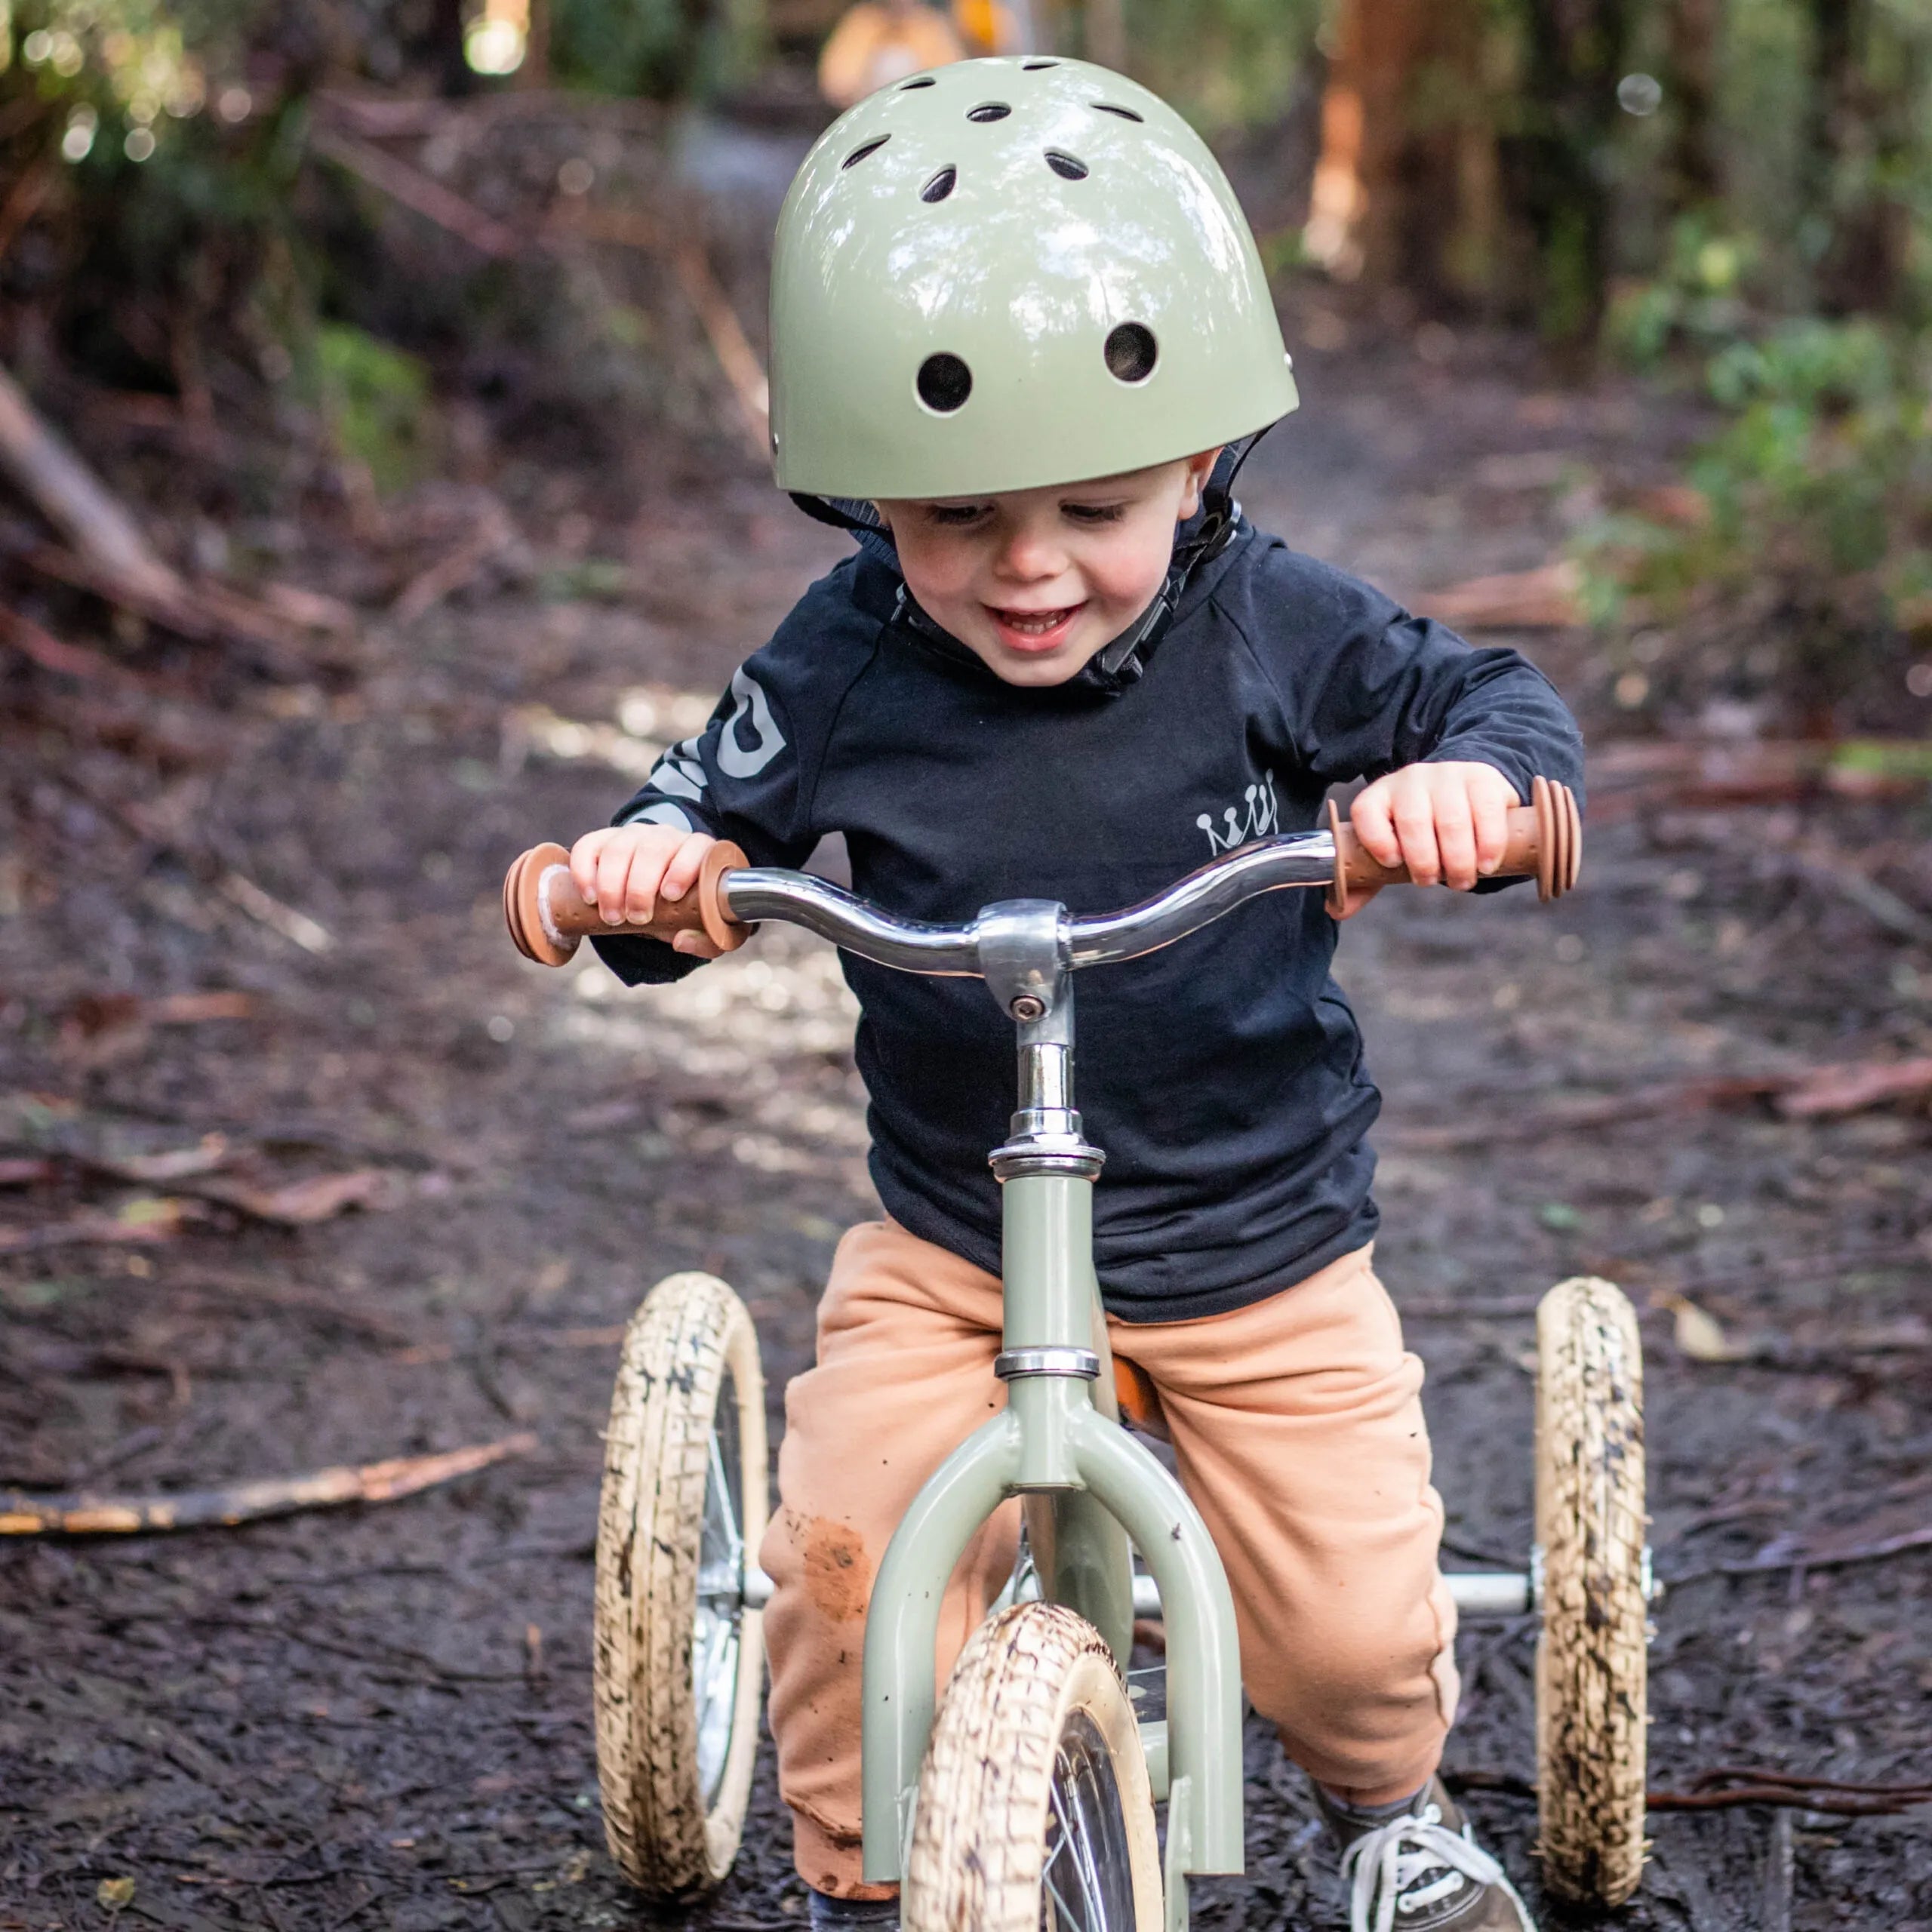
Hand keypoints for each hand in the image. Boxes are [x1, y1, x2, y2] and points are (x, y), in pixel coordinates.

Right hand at [569, 824, 723, 956]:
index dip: (682, 869)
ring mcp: (633, 835)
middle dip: (640, 887)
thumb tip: (681, 941)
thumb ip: (706, 941)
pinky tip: (590, 898)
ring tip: (612, 917)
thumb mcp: (705, 927)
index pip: (695, 847)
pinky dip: (585, 872)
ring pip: (619, 848)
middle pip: (652, 850)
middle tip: (635, 918)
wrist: (659, 892)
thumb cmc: (685, 906)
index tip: (670, 896)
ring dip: (611, 885)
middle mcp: (665, 837)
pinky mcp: (603, 840)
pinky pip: (588, 846)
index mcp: (697, 851)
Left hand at [1340, 762, 1519, 918]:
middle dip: (1423, 861)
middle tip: (1432, 882)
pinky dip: (1487, 845)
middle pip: (1413, 820)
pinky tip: (1485, 865)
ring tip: (1462, 881)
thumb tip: (1338, 910)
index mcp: (1379, 796)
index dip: (1376, 840)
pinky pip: (1486, 813)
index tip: (1393, 863)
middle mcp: (1410, 780)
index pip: (1366, 811)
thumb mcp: (1393, 848)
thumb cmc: (1421, 830)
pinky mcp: (1482, 779)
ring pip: (1451, 820)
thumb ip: (1366, 878)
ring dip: (1457, 860)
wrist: (1466, 790)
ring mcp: (1447, 775)